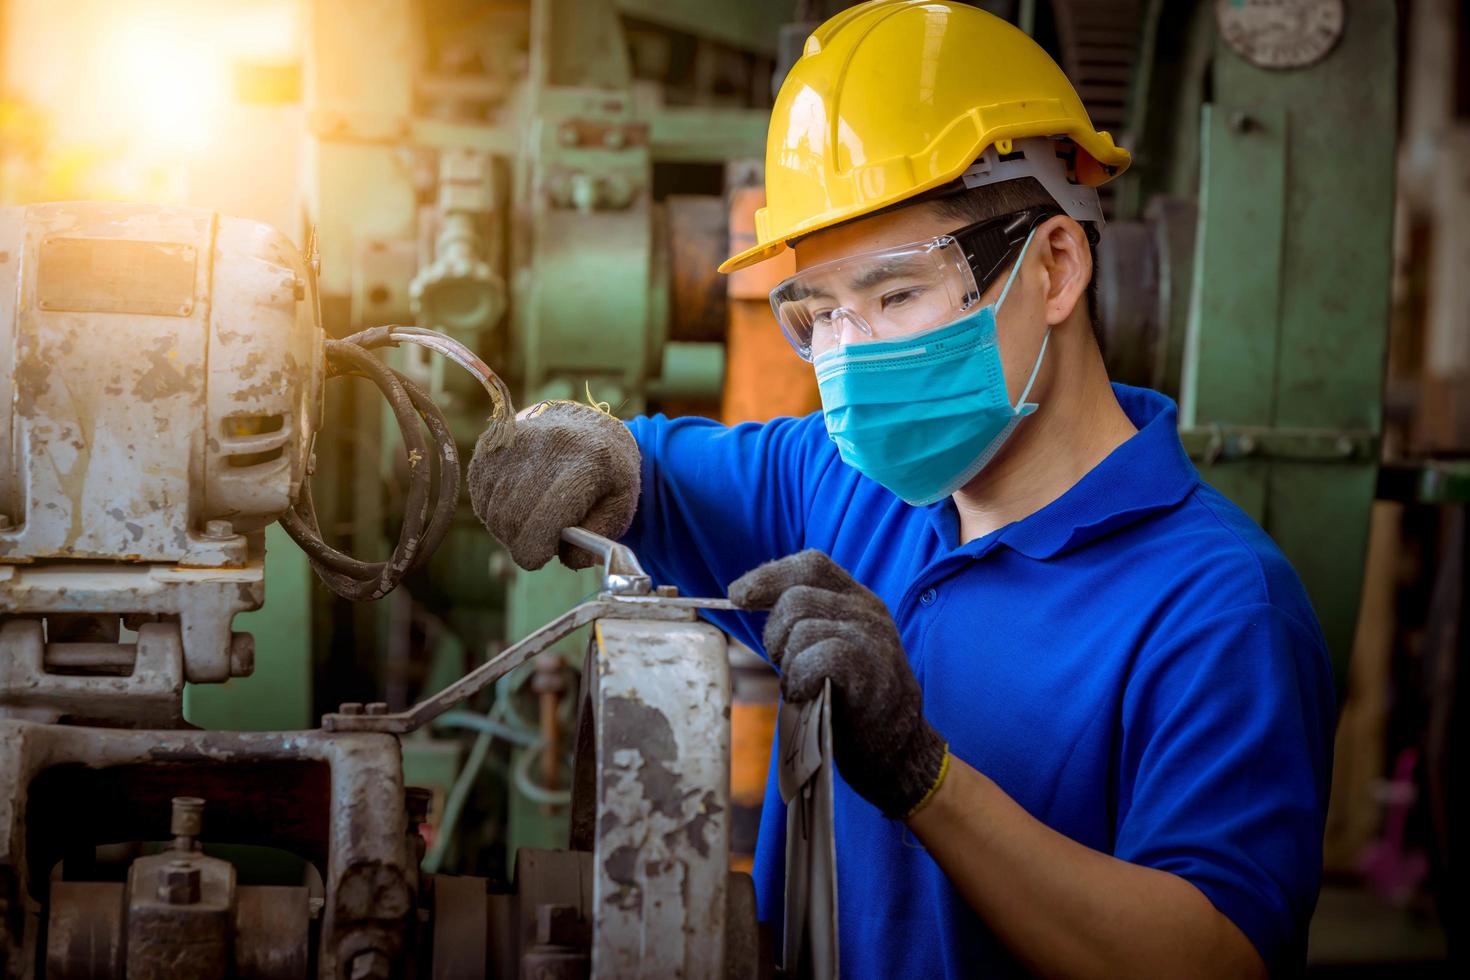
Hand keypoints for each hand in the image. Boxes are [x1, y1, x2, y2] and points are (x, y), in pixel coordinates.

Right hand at [468, 401, 640, 569]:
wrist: (586, 426)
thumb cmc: (606, 474)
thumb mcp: (621, 504)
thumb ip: (599, 536)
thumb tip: (569, 559)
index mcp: (590, 461)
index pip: (549, 515)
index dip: (537, 547)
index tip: (539, 559)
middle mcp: (548, 445)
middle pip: (515, 516)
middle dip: (522, 543)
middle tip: (538, 544)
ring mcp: (515, 441)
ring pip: (495, 510)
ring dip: (508, 529)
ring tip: (531, 523)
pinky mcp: (491, 444)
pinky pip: (480, 496)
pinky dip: (494, 512)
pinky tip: (517, 506)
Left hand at [730, 550, 948, 818]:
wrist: (898, 749)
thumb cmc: (852, 700)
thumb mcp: (834, 645)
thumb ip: (806, 620)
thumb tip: (745, 597)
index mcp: (858, 600)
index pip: (810, 565)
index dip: (768, 575)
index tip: (737, 595)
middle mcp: (868, 611)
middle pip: (795, 598)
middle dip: (774, 634)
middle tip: (783, 666)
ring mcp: (872, 638)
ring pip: (801, 627)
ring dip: (788, 662)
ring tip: (801, 686)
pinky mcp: (869, 670)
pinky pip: (817, 656)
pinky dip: (801, 678)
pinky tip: (806, 695)